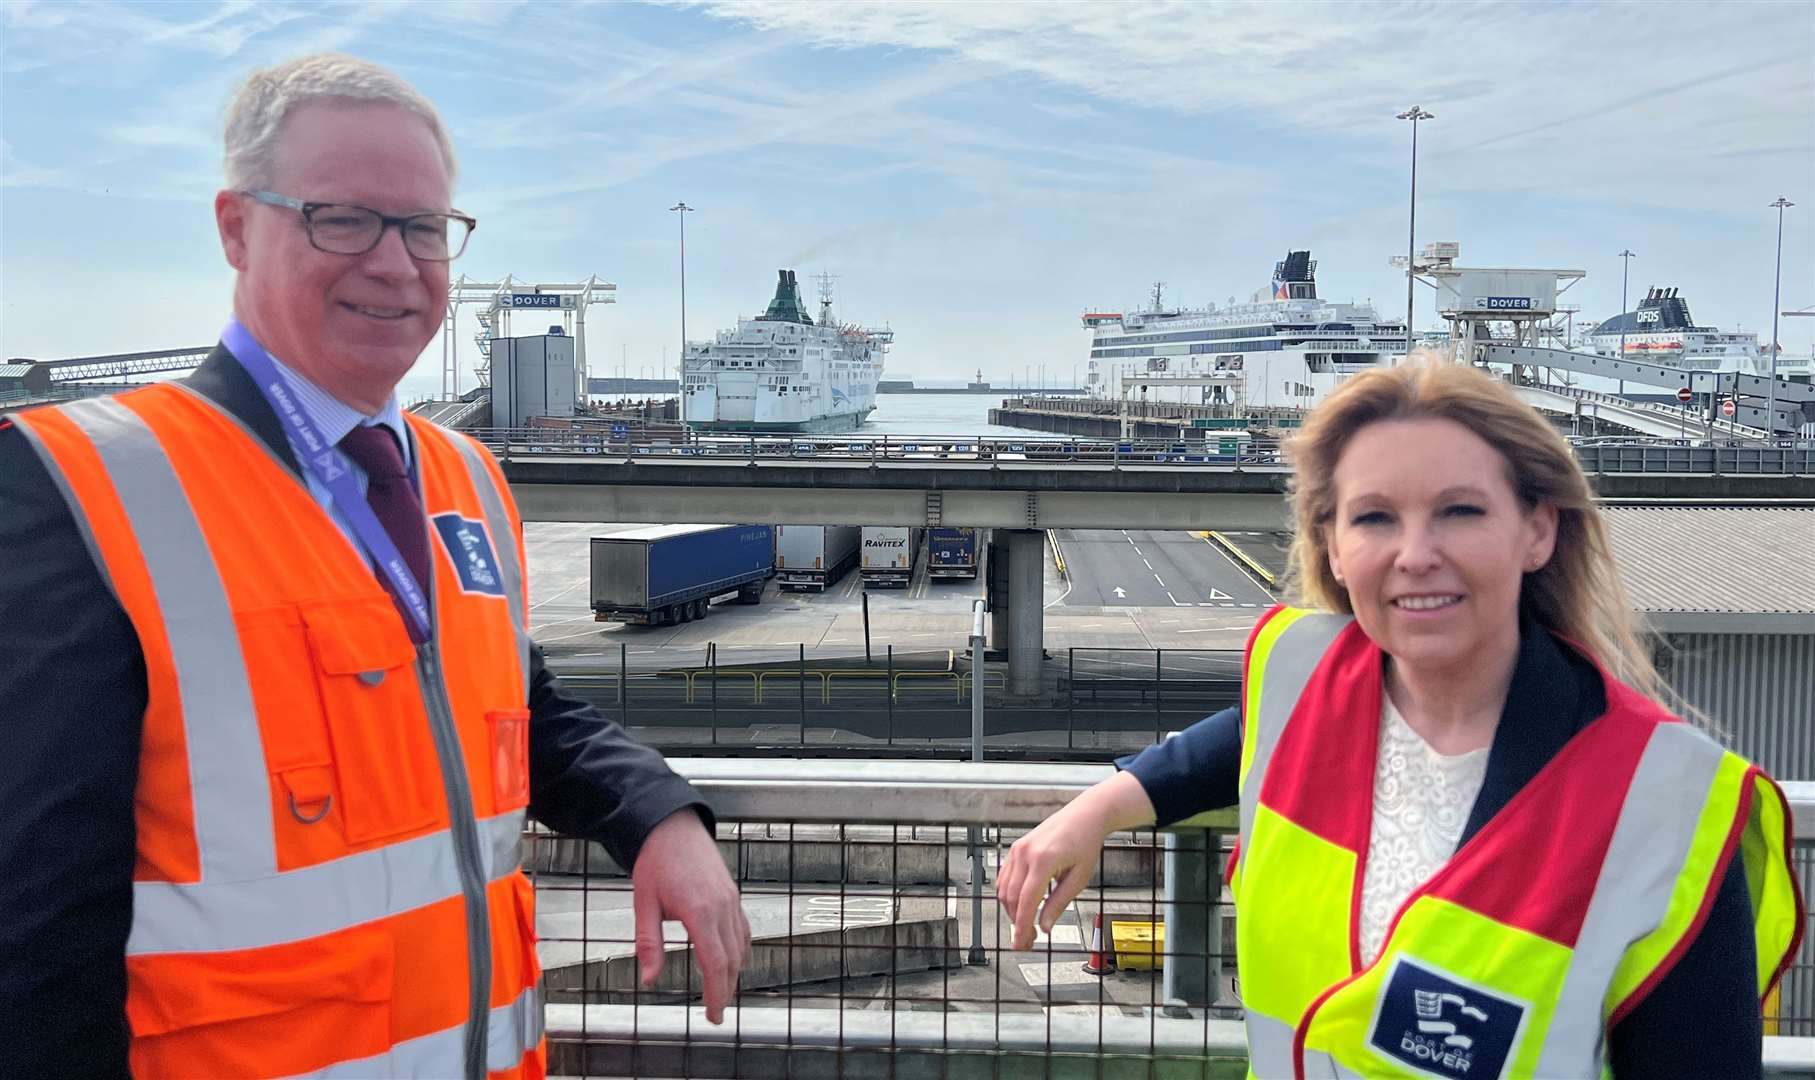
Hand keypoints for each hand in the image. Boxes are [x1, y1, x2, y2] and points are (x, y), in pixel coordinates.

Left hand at [630, 809, 750, 1023]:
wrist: (672, 825)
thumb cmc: (656, 860)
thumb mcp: (644, 903)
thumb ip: (648, 943)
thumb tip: (649, 979)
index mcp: (699, 911)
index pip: (715, 963)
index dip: (716, 993)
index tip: (713, 1014)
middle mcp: (721, 906)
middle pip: (732, 960)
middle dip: (726, 990)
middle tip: (717, 1013)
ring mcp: (731, 899)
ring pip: (741, 946)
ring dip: (734, 973)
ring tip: (722, 992)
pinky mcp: (732, 894)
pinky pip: (743, 929)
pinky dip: (741, 950)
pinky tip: (733, 960)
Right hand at [996, 801, 1111, 951]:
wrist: (1084, 816)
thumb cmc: (1085, 842)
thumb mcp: (1078, 878)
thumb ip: (1059, 903)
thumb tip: (1045, 926)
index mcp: (1043, 860)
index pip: (1027, 901)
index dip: (1022, 926)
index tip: (1021, 943)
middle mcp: (1025, 853)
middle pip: (1012, 898)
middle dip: (1017, 922)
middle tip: (1028, 940)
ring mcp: (1018, 849)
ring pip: (1004, 889)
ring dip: (1013, 910)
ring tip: (1027, 925)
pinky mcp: (1016, 848)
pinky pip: (1005, 877)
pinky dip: (1011, 894)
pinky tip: (1023, 905)